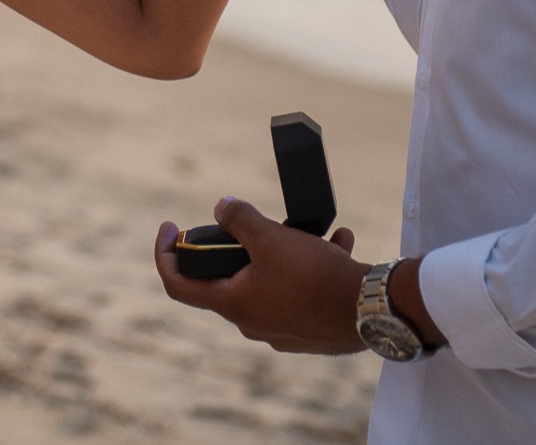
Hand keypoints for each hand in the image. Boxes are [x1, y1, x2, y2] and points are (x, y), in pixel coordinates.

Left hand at [154, 198, 366, 354]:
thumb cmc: (314, 276)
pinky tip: (336, 243)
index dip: (164, 254)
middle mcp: (252, 322)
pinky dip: (311, 265)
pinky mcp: (308, 329)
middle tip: (253, 222)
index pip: (178, 285)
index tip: (169, 226)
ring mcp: (280, 328)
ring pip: (269, 279)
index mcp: (233, 304)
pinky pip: (299, 290)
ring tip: (306, 230)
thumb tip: (222, 206)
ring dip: (282, 250)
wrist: (371, 311)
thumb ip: (239, 218)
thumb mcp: (269, 237)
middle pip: (228, 278)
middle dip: (239, 245)